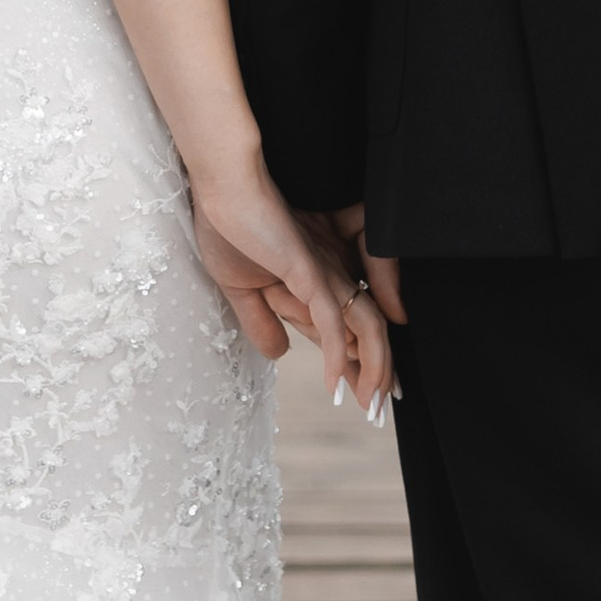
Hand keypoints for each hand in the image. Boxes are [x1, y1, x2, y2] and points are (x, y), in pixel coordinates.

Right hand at [190, 157, 395, 417]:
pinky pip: (332, 319)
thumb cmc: (227, 226)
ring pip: (366, 326)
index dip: (363, 363)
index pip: (348, 328)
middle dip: (381, 373)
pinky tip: (336, 385)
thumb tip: (277, 353)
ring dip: (374, 370)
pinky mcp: (308, 270)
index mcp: (317, 278)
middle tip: (381, 412)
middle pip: (371, 329)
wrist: (219, 188)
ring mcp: (323, 272)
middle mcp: (330, 275)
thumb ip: (260, 319)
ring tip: (371, 407)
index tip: (371, 397)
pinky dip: (339, 355)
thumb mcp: (240, 286)